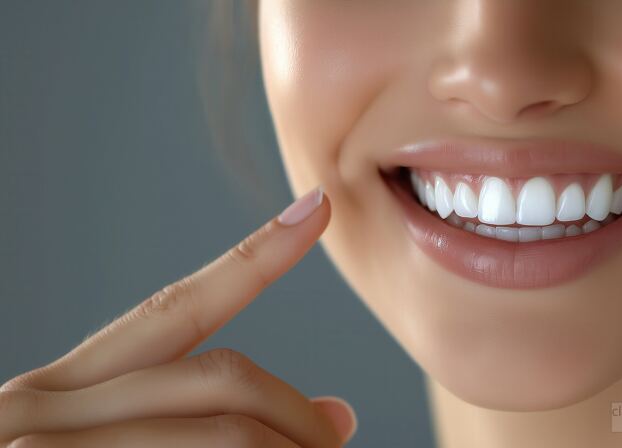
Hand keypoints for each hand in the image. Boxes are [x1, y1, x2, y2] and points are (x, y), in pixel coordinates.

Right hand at [0, 187, 356, 446]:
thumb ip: (192, 425)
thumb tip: (333, 416)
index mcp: (59, 392)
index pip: (178, 306)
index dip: (258, 255)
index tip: (320, 207)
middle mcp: (43, 410)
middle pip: (223, 380)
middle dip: (298, 416)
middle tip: (336, 437)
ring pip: (223, 437)